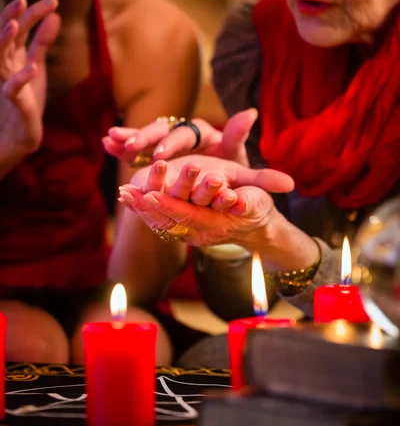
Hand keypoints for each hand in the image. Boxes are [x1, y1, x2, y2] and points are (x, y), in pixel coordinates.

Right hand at [0, 0, 60, 162]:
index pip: (20, 27)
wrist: (20, 134)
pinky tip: (32, 68)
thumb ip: (42, 42)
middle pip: (5, 36)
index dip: (33, 13)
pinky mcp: (14, 103)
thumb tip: (54, 16)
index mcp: (12, 55)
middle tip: (23, 0)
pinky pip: (12, 89)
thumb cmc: (26, 99)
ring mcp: (5, 83)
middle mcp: (5, 66)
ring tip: (15, 25)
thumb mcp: (36, 66)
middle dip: (11, 17)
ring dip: (5, 41)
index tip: (54, 1)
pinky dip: (21, 78)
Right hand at [103, 108, 257, 166]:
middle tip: (132, 146)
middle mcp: (183, 131)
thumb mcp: (239, 164)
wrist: (221, 182)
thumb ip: (244, 148)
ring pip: (146, 134)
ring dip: (129, 137)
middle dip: (146, 138)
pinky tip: (107, 143)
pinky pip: (136, 145)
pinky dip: (123, 144)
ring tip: (111, 140)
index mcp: (202, 132)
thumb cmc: (231, 173)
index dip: (172, 144)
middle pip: (162, 130)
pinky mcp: (154, 149)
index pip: (185, 134)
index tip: (160, 155)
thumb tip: (251, 113)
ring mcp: (167, 139)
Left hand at [118, 155, 293, 246]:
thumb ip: (248, 201)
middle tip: (128, 193)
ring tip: (123, 192)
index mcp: (215, 225)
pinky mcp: (181, 228)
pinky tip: (127, 197)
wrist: (253, 227)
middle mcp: (198, 233)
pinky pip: (159, 221)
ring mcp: (187, 233)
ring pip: (160, 222)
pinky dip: (142, 210)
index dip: (170, 205)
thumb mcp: (258, 201)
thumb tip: (240, 201)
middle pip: (168, 221)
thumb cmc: (257, 208)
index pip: (188, 215)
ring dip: (140, 208)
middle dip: (147, 207)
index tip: (152, 195)